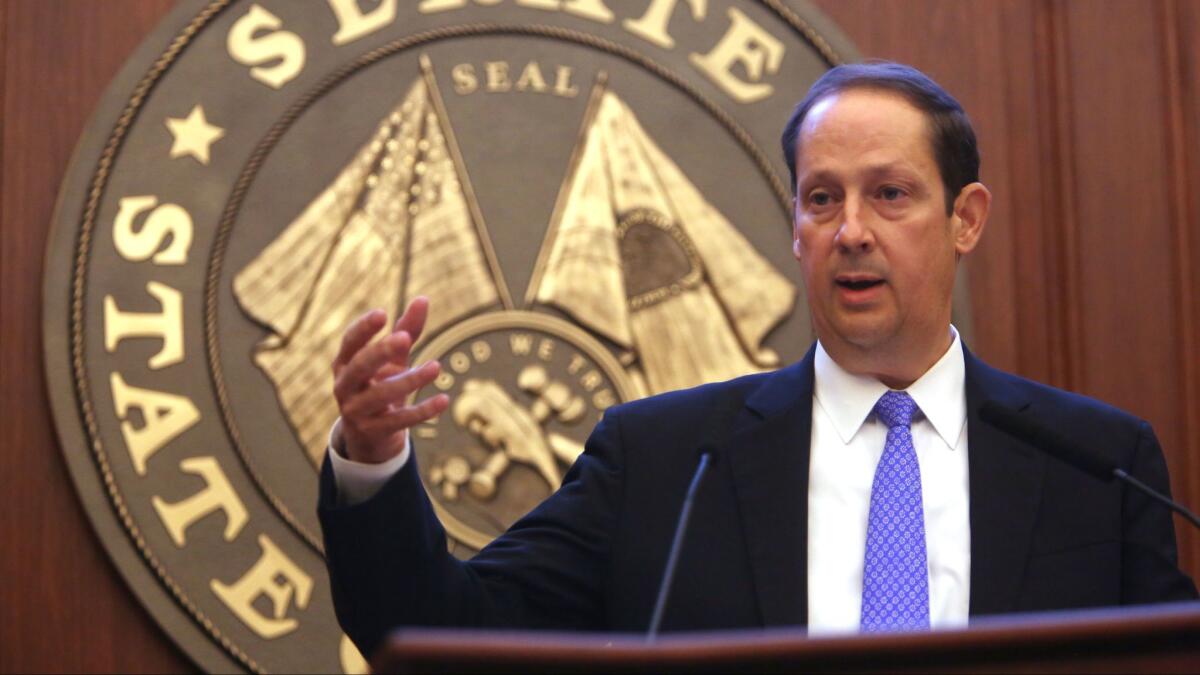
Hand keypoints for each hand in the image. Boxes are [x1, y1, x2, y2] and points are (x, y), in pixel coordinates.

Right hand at [332, 297, 449, 463]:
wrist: (371, 435)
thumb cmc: (380, 385)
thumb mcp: (393, 360)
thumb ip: (406, 330)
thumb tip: (423, 298)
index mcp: (344, 364)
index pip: (349, 343)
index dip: (363, 328)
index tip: (382, 313)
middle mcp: (345, 386)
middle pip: (359, 367)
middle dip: (380, 352)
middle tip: (404, 338)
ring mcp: (356, 411)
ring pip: (380, 395)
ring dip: (409, 380)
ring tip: (437, 366)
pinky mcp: (373, 432)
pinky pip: (398, 421)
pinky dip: (422, 411)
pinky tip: (444, 400)